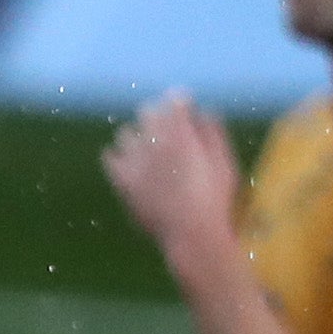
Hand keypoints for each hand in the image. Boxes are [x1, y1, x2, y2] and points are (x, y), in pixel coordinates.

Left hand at [103, 93, 242, 267]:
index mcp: (183, 135)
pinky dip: (116, 154)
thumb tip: (203, 111)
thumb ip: (212, 133)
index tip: (182, 103)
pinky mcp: (122, 181)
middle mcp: (156, 143)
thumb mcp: (223, 162)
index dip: (178, 99)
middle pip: (147, 112)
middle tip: (164, 126)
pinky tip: (126, 160)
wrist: (190, 233)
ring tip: (146, 146)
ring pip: (125, 133)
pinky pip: (109, 157)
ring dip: (136, 135)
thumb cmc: (214, 198)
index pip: (173, 102)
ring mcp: (136, 162)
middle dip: (157, 115)